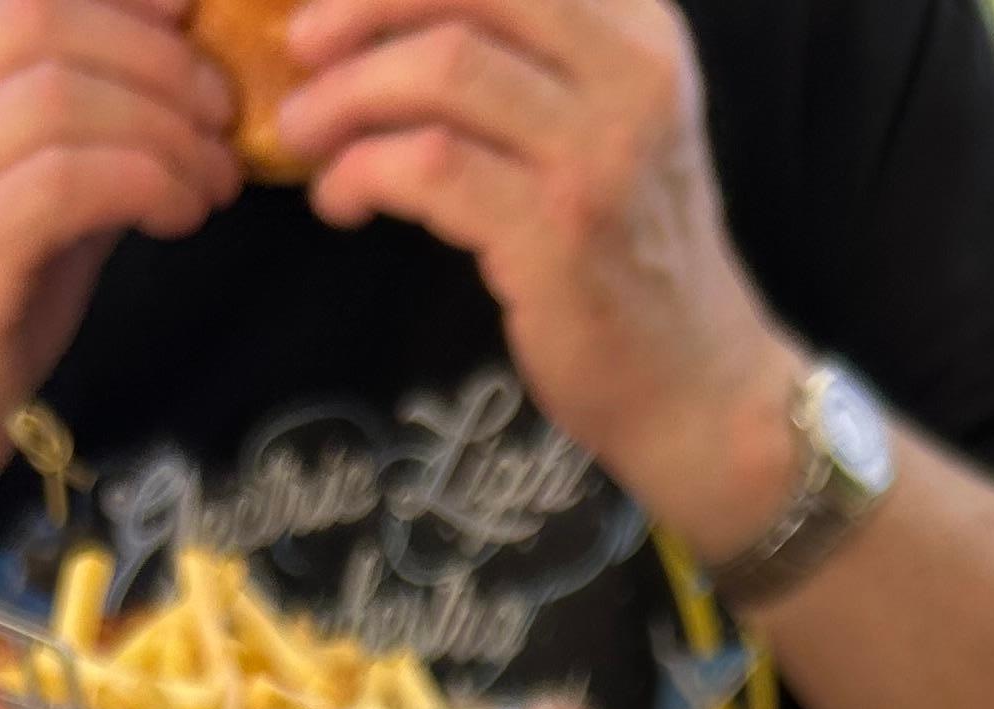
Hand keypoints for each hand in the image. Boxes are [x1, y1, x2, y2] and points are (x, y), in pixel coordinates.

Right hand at [0, 0, 244, 504]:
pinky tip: (180, 216)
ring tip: (211, 179)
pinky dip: (147, 182)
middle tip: (220, 116)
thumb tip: (175, 82)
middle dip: (156, 59)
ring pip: (63, 94)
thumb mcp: (17, 203)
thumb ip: (73, 135)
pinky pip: (70, 177)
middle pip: (43, 20)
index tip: (186, 21)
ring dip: (166, 130)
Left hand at [275, 0, 801, 555]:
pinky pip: (429, 167)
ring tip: (303, 131)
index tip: (333, 2)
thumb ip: (533, 55)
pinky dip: (361, 172)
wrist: (693, 384)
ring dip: (345, 97)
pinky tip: (342, 199)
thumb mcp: (608, 119)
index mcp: (637, 25)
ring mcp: (597, 155)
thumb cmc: (629, 252)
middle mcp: (628, 73)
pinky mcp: (556, 235)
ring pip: (441, 71)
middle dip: (359, 6)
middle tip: (300, 48)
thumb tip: (393, 20)